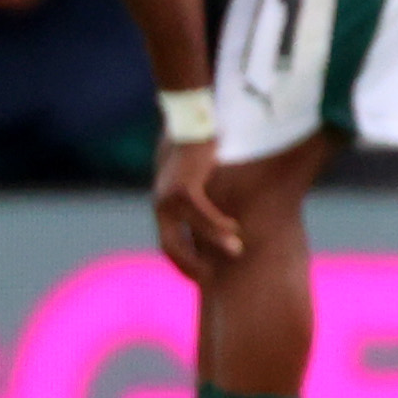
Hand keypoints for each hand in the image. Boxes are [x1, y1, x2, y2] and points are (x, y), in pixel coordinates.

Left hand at [151, 135, 242, 282]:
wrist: (186, 120)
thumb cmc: (193, 148)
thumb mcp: (192, 176)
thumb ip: (196, 195)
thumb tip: (209, 212)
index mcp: (162, 206)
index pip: (168, 245)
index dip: (182, 263)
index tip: (201, 276)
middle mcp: (161, 205)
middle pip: (171, 246)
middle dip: (191, 265)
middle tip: (210, 278)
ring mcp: (170, 195)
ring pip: (193, 228)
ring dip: (216, 241)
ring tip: (236, 250)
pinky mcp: (184, 184)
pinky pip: (202, 210)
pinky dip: (218, 221)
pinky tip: (234, 227)